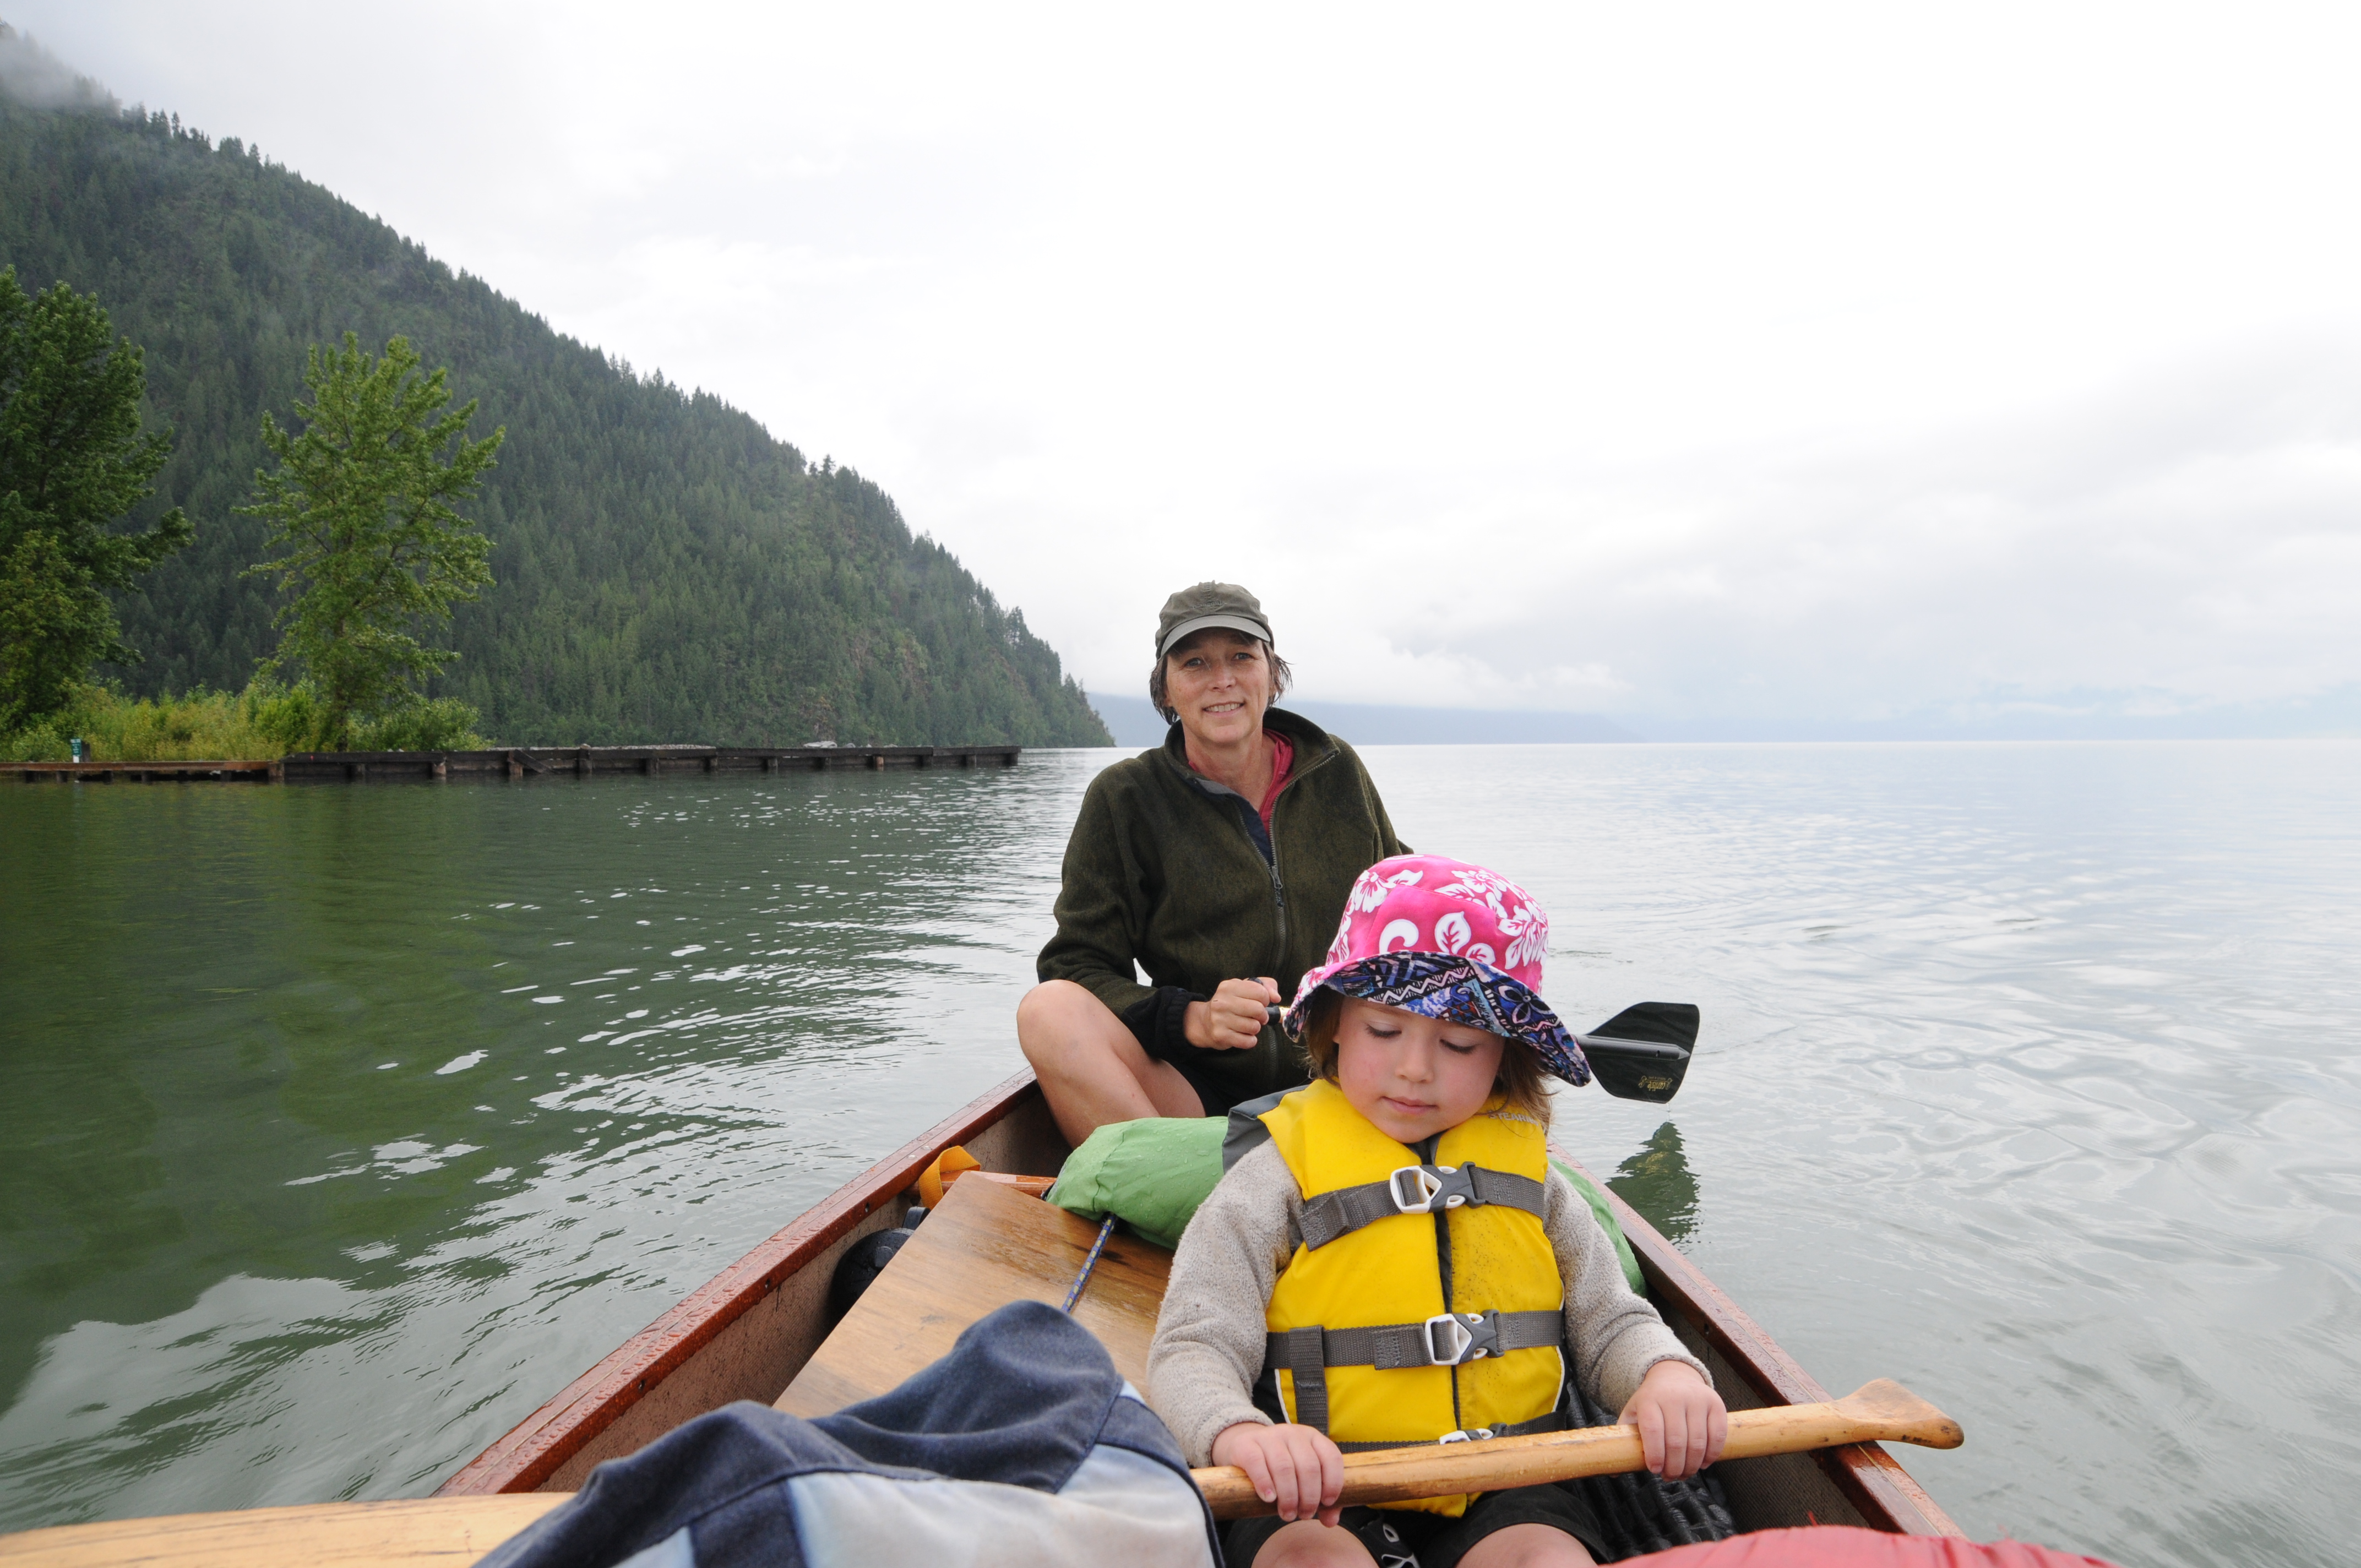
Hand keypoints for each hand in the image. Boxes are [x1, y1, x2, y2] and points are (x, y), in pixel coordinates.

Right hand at [1185, 977, 1283, 1051]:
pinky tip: (1243, 1035)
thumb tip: (1276, 998)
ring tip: (1247, 1025)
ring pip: (1255, 1027)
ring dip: (1255, 1028)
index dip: (1265, 1000)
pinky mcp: (1221, 1036)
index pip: (1260, 992)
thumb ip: (1266, 986)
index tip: (1260, 1003)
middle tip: (1257, 1017)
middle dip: (1262, 1016)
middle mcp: (1222, 1002)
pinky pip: (1248, 1041)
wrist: (1204, 1022)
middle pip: (1259, 1010)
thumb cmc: (1230, 1004)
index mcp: (1229, 987)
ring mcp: (1220, 1020)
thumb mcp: (1244, 988)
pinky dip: (1250, 1040)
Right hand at [1211, 1421, 1342, 1524]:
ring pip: (1284, 1467)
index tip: (1326, 1503)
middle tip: (1304, 1515)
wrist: (1244, 1447)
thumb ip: (1321, 1498)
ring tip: (1287, 1514)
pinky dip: (1265, 1484)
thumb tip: (1330, 1521)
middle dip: (1309, 1497)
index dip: (1333, 1482)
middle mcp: (1292, 1433)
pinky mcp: (1245, 1444)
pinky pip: (1257, 1463)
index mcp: (1312, 1438)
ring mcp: (1268, 1436)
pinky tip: (1269, 1499)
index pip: (1331, 1457)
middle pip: (1308, 1466)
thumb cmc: (1280, 1468)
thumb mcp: (1303, 1477)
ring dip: (1289, 1497)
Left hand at [1618, 1360, 1726, 1480]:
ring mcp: (1697, 1398)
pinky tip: (1702, 1463)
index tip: (1655, 1470)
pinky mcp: (1715, 1403)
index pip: (1653, 1430)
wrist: (1673, 1376)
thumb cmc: (1651, 1401)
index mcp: (1650, 1399)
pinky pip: (1717, 1435)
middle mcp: (1674, 1396)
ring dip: (1692, 1465)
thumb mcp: (1633, 1413)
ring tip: (1684, 1473)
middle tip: (1670, 1476)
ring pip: (1698, 1442)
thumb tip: (1614, 1473)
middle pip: (1677, 1441)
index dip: (1655, 1455)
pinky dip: (1711, 1455)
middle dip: (1674, 1466)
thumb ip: (1623, 1440)